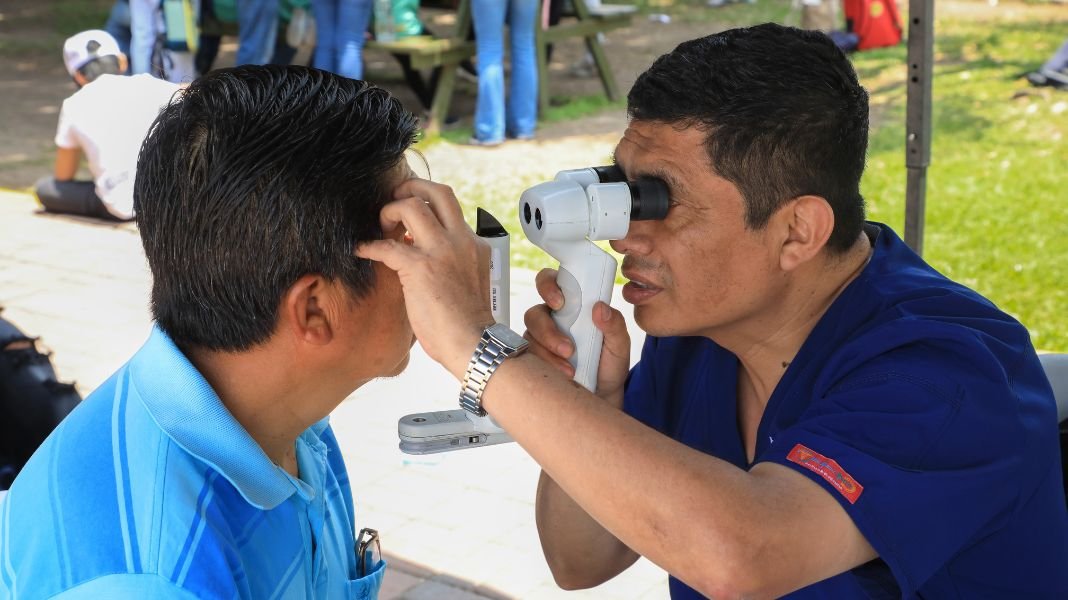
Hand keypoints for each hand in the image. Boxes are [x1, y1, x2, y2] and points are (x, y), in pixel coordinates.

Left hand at [356, 179, 494, 376]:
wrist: (473, 342)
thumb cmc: (469, 324)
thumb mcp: (469, 282)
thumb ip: (453, 264)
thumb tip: (427, 262)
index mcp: (474, 245)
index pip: (451, 209)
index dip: (428, 205)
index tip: (413, 213)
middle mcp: (460, 240)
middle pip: (437, 192)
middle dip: (412, 187)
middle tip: (396, 197)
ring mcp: (441, 251)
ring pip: (412, 206)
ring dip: (390, 211)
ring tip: (381, 225)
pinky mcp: (419, 267)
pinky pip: (387, 246)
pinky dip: (370, 246)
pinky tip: (361, 251)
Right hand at [523, 268, 630, 408]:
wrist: (603, 396)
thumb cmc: (609, 364)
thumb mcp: (619, 345)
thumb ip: (615, 325)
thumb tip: (600, 307)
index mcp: (571, 305)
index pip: (551, 282)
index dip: (548, 286)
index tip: (559, 302)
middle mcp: (551, 320)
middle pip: (534, 314)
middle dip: (547, 330)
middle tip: (568, 348)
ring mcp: (539, 341)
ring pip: (529, 338)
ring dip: (548, 353)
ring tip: (570, 369)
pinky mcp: (533, 362)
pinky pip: (527, 359)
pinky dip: (545, 367)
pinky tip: (563, 376)